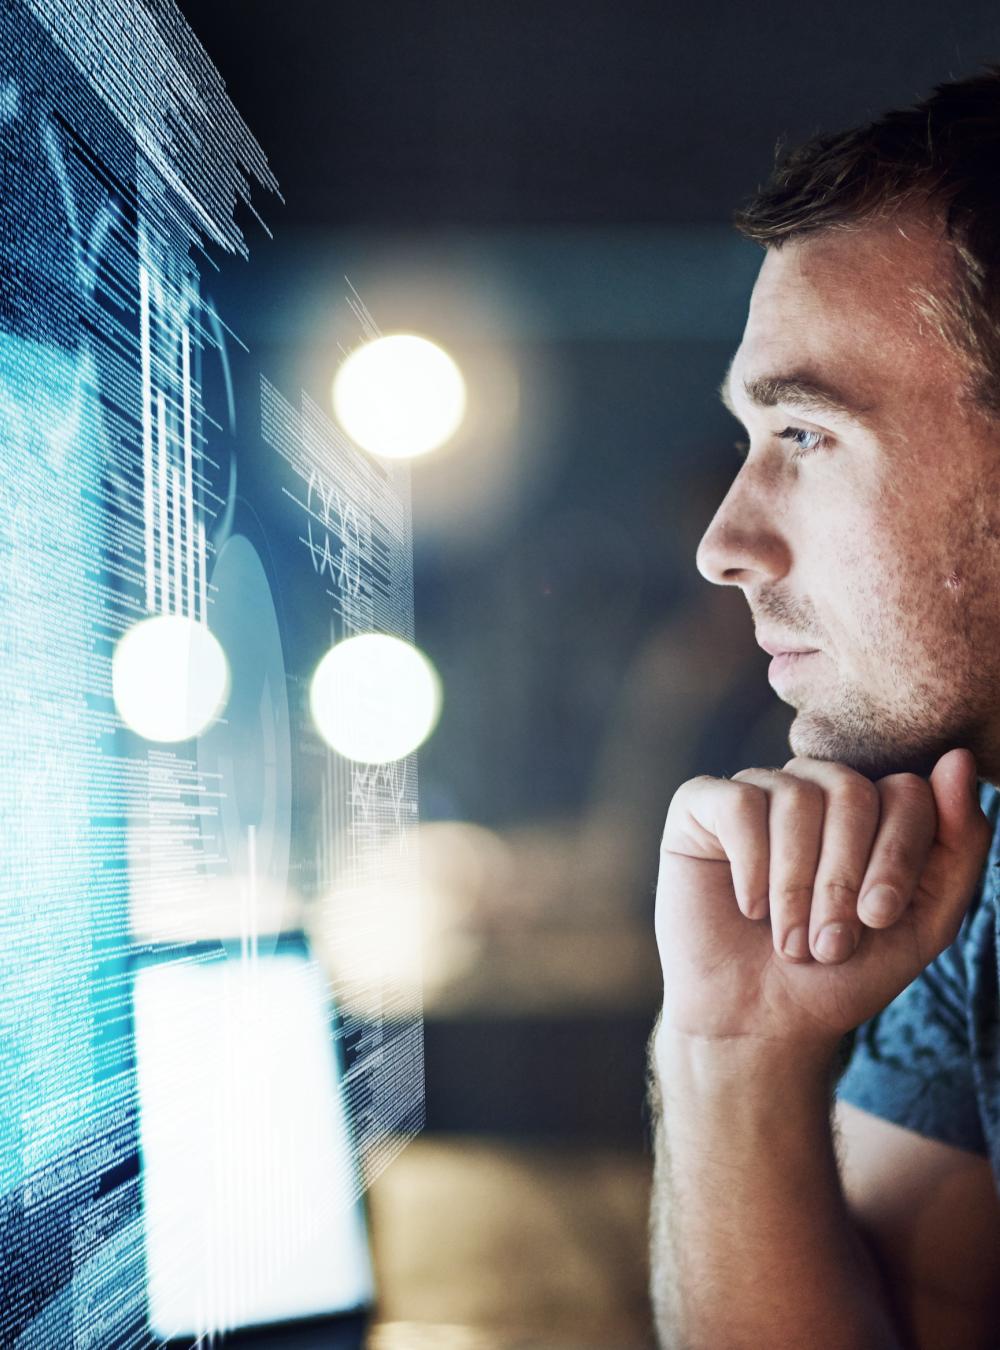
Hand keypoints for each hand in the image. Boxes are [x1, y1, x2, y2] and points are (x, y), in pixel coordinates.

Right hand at [655, 747, 990, 1052]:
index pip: (905, 791)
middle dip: (844, 878)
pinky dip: (750, 865)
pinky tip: (748, 907)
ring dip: (796, 885)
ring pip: (795, 797)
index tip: (877, 920)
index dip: (896, 857)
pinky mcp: (701, 805)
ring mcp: (757, 791)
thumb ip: (958, 845)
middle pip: (851, 791)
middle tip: (829, 943)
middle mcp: (814, 788)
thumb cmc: (839, 974)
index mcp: (871, 807)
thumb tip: (958, 758)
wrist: (758, 1021)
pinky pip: (738, 804)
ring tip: (788, 939)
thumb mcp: (923, 922)